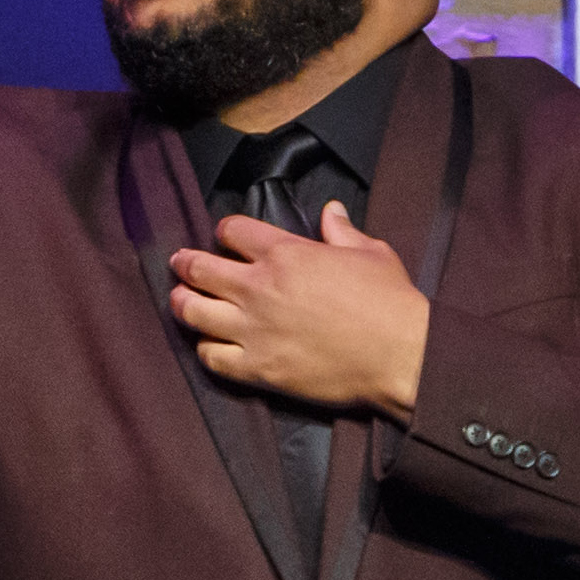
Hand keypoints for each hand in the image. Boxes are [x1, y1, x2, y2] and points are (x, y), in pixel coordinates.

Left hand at [169, 203, 430, 417]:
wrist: (400, 356)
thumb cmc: (389, 302)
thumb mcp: (370, 252)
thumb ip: (342, 231)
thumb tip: (332, 211)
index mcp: (286, 253)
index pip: (233, 232)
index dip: (225, 231)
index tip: (225, 236)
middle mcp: (259, 288)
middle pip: (201, 269)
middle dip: (185, 263)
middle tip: (179, 263)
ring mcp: (253, 330)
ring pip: (194, 312)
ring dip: (182, 303)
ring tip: (179, 300)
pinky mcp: (258, 369)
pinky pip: (211, 357)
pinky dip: (204, 349)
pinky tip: (206, 344)